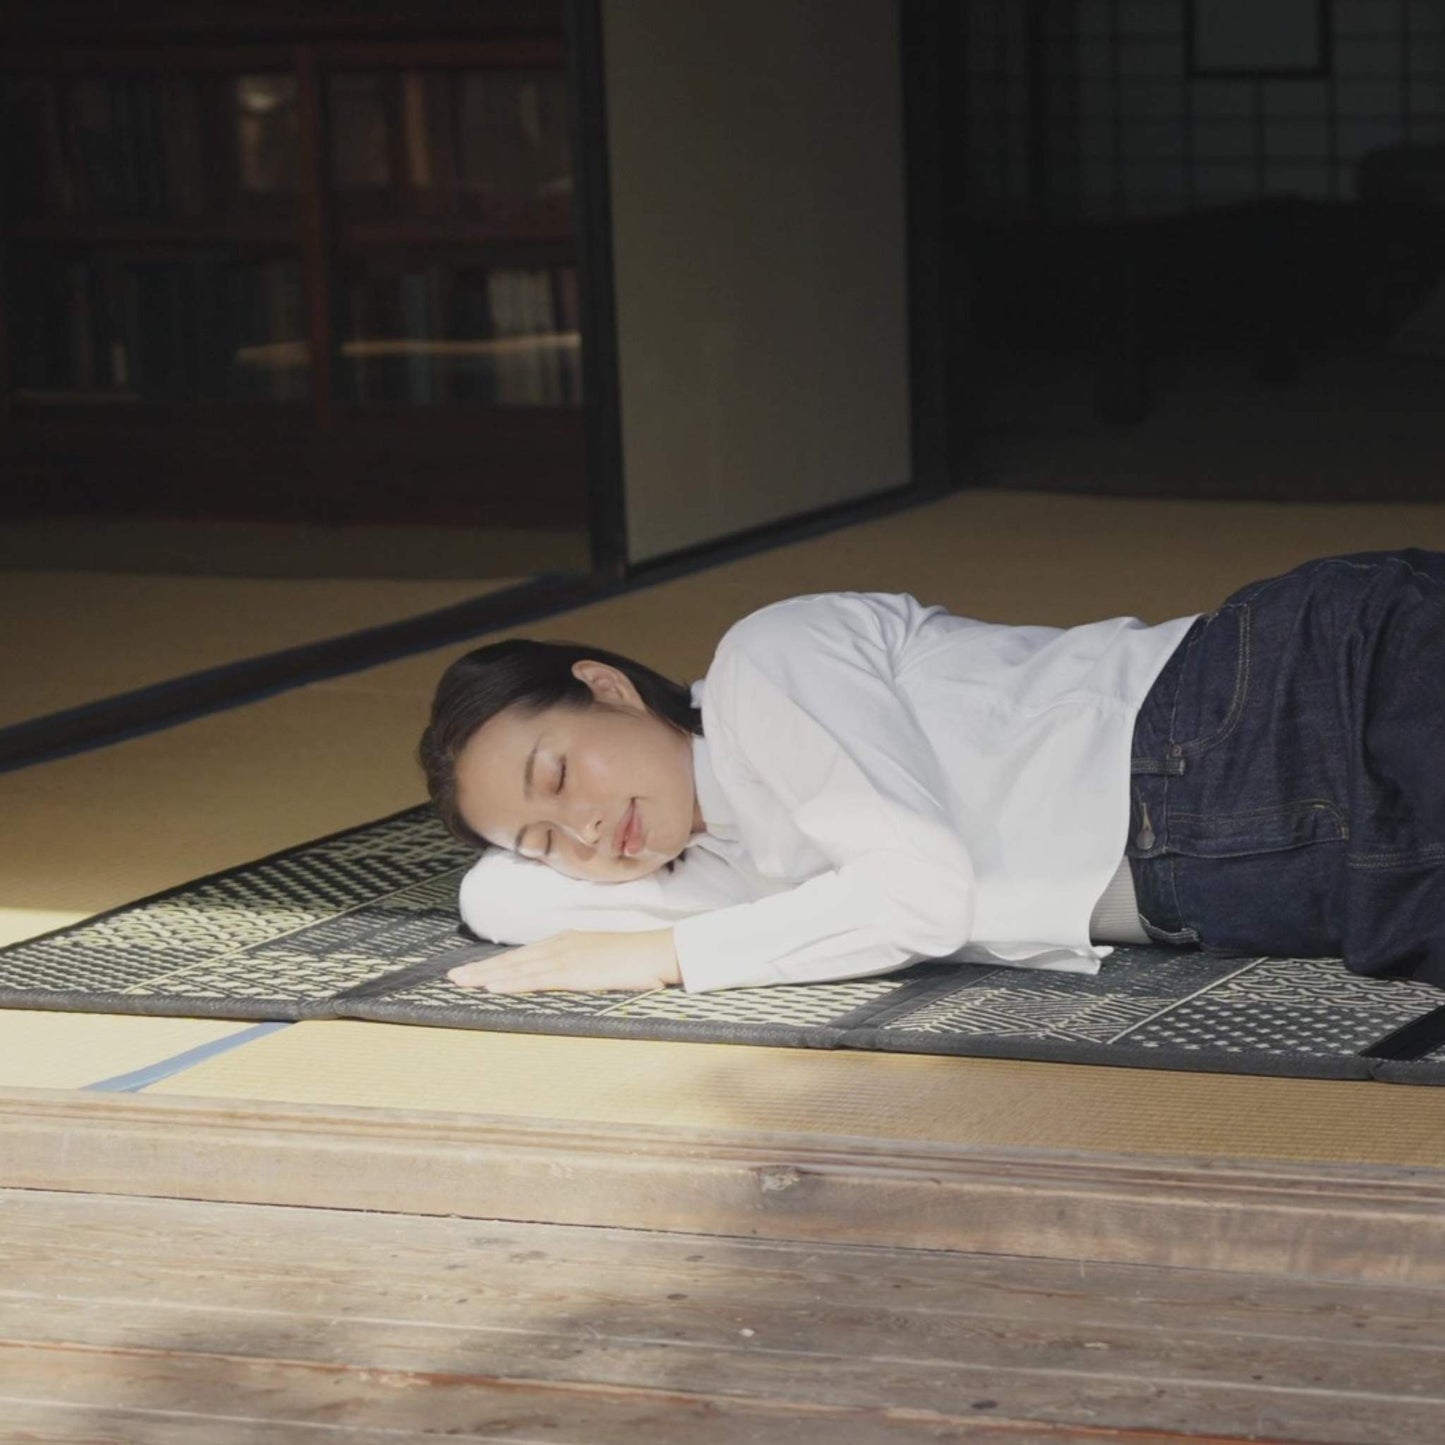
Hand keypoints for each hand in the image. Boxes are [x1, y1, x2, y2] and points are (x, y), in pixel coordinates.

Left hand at [447, 928, 681, 993]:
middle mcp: (561, 945)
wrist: (659, 952)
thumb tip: (569, 979)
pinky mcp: (573, 972)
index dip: (497, 963)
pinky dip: (511, 982)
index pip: (524, 955)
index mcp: (568, 942)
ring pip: (518, 968)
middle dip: (481, 968)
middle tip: (452, 978)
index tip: (473, 970)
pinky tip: (493, 987)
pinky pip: (535, 979)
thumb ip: (582, 967)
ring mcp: (566, 957)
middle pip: (513, 959)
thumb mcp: (603, 960)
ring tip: (461, 983)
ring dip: (487, 976)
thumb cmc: (638, 960)